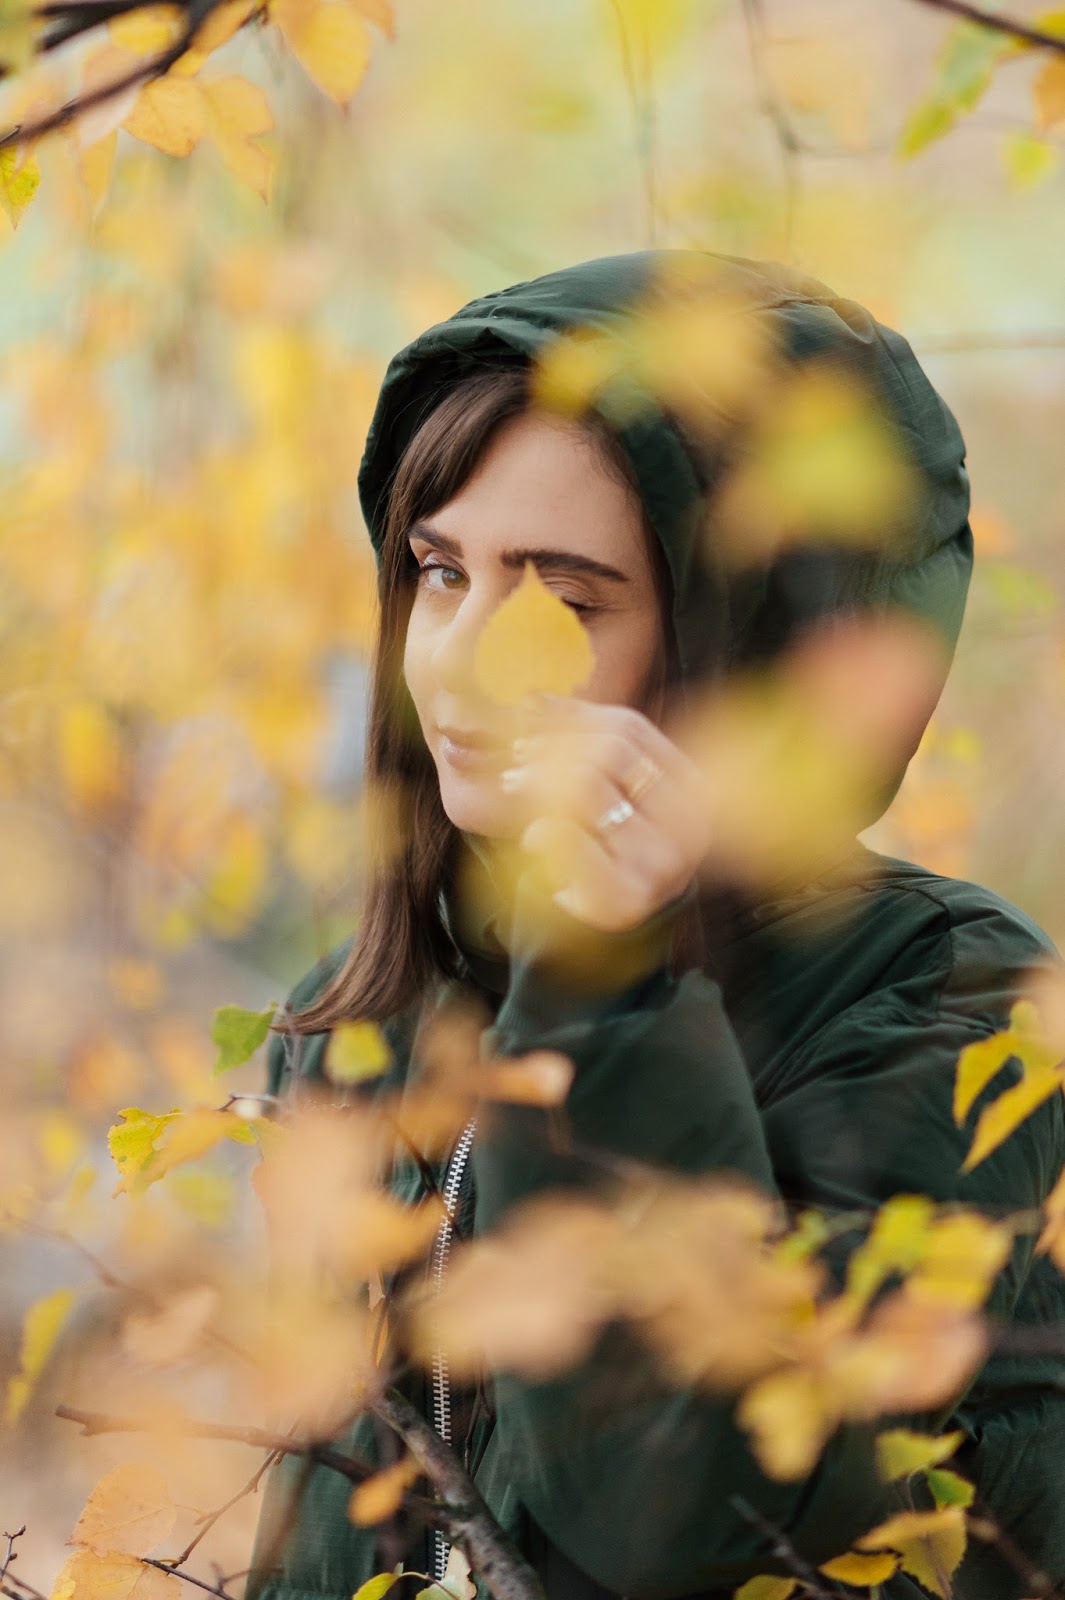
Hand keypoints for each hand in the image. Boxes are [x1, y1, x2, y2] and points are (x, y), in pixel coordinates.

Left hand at [499, 696, 712, 933]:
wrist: (622, 921)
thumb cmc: (614, 846)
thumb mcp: (609, 789)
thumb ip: (585, 743)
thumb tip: (532, 697)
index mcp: (693, 787)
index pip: (630, 728)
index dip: (573, 715)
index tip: (527, 715)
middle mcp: (691, 823)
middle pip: (612, 752)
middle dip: (554, 746)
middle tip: (513, 756)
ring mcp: (665, 864)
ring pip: (589, 790)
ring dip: (540, 782)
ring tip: (511, 785)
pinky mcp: (630, 899)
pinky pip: (573, 842)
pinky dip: (544, 831)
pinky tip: (532, 837)